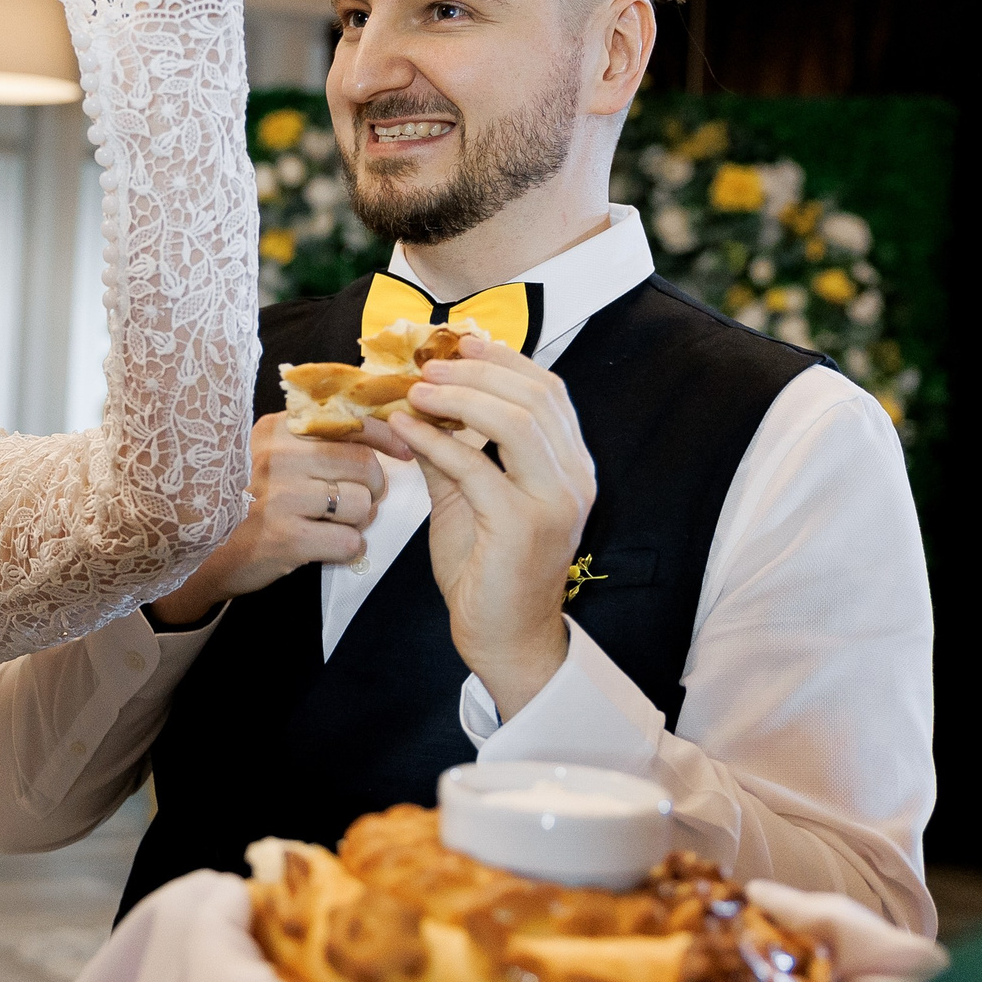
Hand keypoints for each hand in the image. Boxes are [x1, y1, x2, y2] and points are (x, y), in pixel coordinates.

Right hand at [148, 412, 380, 626]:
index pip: (348, 421)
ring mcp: (280, 496)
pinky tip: (324, 547)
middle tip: (355, 502)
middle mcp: (277, 455)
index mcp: (276, 429)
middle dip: (372, 488)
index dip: (385, 437)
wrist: (198, 553)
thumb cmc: (243, 503)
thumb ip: (311, 441)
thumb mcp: (269, 457)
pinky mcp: (284, 536)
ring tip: (332, 526)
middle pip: (363, 465)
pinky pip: (349, 541)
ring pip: (361, 505)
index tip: (402, 451)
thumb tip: (379, 433)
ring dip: (358, 522)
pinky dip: (346, 550)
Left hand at [367, 338, 595, 718]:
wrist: (504, 638)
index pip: (548, 392)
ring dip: (460, 398)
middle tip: (427, 364)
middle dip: (478, 372)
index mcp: (571, 466)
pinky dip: (438, 441)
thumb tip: (417, 405)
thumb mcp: (466, 498)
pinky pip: (478, 468)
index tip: (459, 343)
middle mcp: (574, 479)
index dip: (504, 361)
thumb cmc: (487, 570)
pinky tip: (407, 431)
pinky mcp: (524, 526)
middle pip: (535, 397)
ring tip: (416, 390)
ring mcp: (555, 502)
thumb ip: (450, 450)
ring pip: (517, 422)